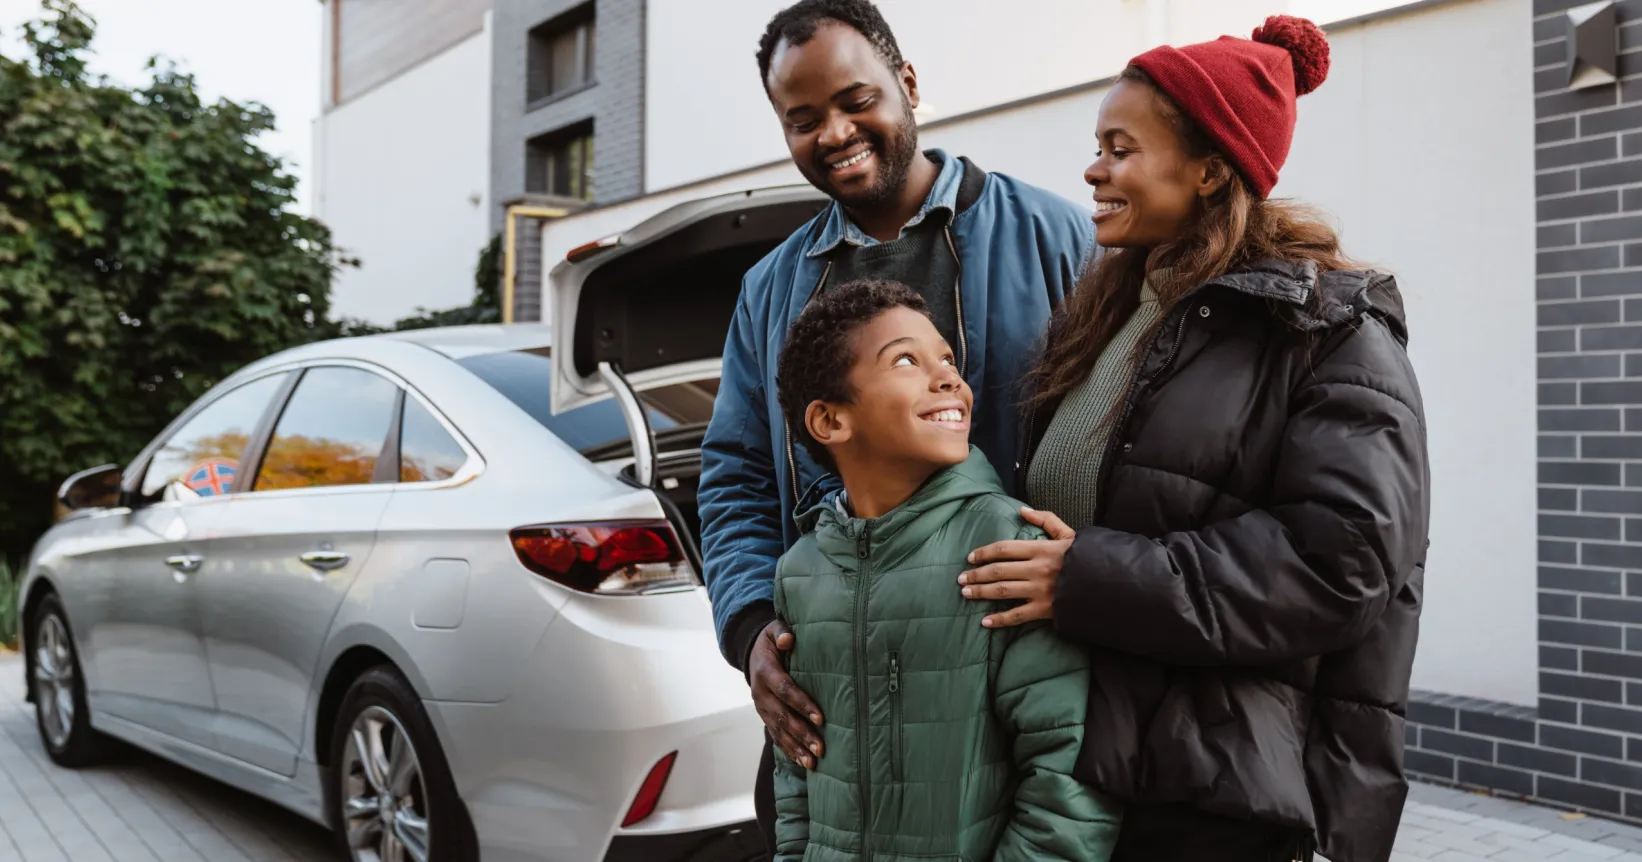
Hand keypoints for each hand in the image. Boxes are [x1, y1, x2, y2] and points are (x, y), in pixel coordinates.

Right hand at [749, 619, 823, 767]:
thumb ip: (782, 632)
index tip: (820, 718)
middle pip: (782, 716)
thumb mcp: (773, 630)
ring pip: (779, 730)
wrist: (752, 652)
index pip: (785, 690)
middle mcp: (760, 693)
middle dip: (802, 733)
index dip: (802, 704)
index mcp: (765, 672)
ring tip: (813, 762)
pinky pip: (775, 735)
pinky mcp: (765, 716)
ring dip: (796, 747)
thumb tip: (789, 639)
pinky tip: (802, 762)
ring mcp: (761, 707)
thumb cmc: (772, 641)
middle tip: (820, 747)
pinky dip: (789, 750)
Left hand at [959, 507, 1075, 627]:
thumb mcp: (1069, 534)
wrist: (1110, 582)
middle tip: (961, 578)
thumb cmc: (1087, 557)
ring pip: (1002, 591)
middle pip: (998, 570)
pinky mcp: (1045, 609)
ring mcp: (1040, 590)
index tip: (971, 557)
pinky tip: (985, 622)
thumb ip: (1046, 520)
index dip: (984, 552)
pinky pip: (1017, 616)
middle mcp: (1037, 569)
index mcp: (1041, 549)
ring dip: (981, 592)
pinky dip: (999, 620)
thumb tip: (1022, 510)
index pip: (1004, 549)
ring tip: (966, 593)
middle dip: (976, 574)